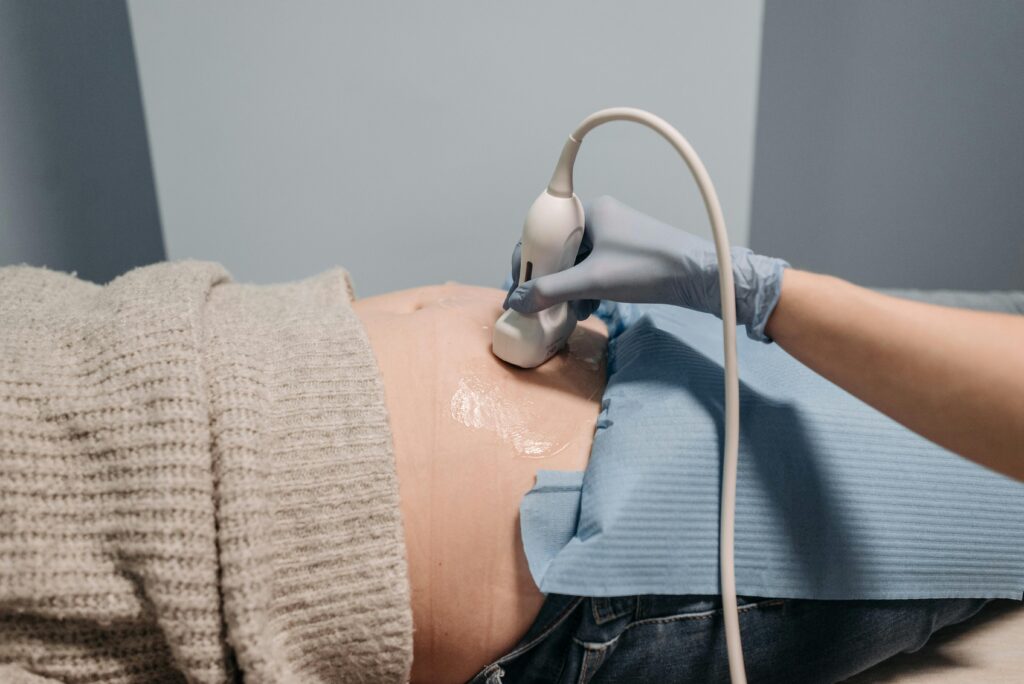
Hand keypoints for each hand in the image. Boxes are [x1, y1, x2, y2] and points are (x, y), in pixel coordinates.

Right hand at [503, 195, 788, 340]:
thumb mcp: (593, 281)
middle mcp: (600, 219)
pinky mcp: (626, 255)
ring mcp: (615, 237)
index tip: (520, 286)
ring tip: (571, 313)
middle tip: (543, 305)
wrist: (701, 276)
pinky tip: (589, 309)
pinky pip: (593, 269)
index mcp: (590, 212)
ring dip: (569, 289)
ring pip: (576, 263)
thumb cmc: (649, 269)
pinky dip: (587, 289)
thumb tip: (516, 302)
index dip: (526, 260)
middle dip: (550, 280)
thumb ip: (551, 292)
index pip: (543, 231)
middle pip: (558, 250)